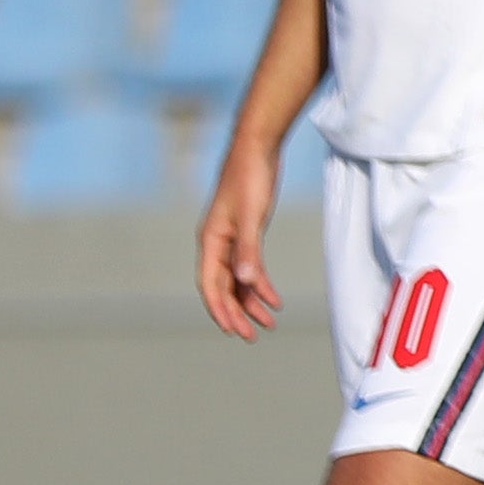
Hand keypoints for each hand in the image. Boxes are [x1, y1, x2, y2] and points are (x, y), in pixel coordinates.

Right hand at [196, 142, 282, 340]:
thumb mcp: (253, 216)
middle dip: (236, 313)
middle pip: (222, 287)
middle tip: (253, 336)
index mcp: (211, 240)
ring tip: (269, 323)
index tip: (233, 331)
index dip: (220, 309)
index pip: (210, 284)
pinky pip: (248, 267)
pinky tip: (273, 298)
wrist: (257, 148)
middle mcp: (216, 243)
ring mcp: (229, 239)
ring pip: (236, 280)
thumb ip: (249, 250)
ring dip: (250, 302)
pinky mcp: (245, 233)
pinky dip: (260, 284)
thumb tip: (246, 281)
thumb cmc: (251, 178)